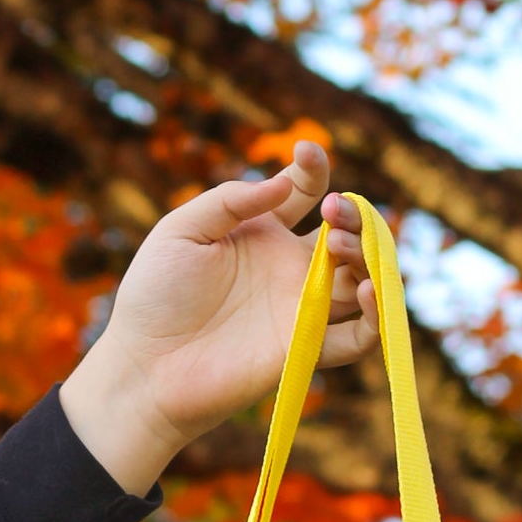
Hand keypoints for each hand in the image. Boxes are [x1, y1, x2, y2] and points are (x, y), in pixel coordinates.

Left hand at [58, 143, 377, 495]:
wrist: (146, 366)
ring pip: (361, 282)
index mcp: (261, 234)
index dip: (314, 170)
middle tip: (333, 213)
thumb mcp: (182, 230)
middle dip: (354, 216)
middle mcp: (289, 270)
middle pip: (346, 236)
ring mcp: (301, 311)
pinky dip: (376, 317)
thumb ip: (231, 200)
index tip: (305, 155)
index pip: (306, 193)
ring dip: (368, 260)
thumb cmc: (155, 297)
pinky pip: (358, 338)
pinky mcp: (305, 351)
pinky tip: (367, 291)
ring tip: (342, 248)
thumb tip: (282, 183)